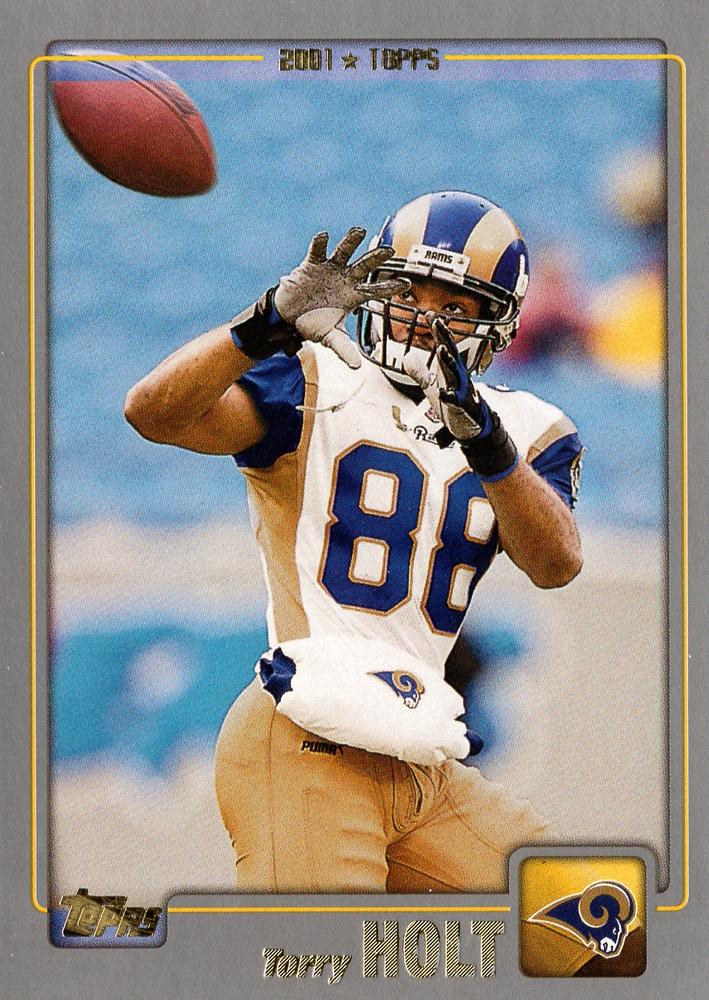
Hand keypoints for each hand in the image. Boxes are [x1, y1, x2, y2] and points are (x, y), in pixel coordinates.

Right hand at [273, 227, 410, 367]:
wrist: (289, 316)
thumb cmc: (313, 324)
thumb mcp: (329, 338)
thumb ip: (344, 349)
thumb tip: (356, 368)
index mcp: (354, 295)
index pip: (377, 290)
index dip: (391, 287)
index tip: (406, 284)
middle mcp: (345, 278)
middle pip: (365, 266)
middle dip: (377, 258)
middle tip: (390, 251)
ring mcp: (330, 269)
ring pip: (344, 252)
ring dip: (351, 242)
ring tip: (360, 231)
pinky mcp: (312, 263)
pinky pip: (317, 251)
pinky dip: (319, 243)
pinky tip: (323, 236)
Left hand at [403, 315, 517, 479]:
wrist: (470, 425)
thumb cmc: (452, 403)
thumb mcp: (431, 386)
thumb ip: (419, 372)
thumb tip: (406, 357)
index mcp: (451, 369)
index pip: (444, 345)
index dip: (437, 330)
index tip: (428, 314)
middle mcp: (458, 376)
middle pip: (450, 353)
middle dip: (444, 338)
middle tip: (437, 323)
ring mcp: (461, 390)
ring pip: (455, 373)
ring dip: (448, 361)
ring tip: (441, 349)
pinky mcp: (461, 407)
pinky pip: (455, 401)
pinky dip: (449, 396)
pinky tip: (443, 393)